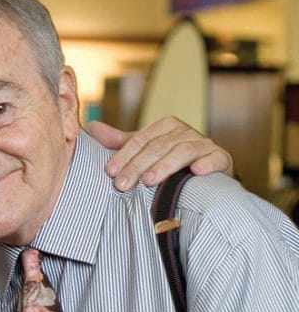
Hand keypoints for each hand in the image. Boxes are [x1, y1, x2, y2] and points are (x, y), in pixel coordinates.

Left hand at [88, 116, 233, 190]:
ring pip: (182, 151)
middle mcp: (185, 132)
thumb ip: (119, 141)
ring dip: (165, 166)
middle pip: (158, 147)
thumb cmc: (168, 161)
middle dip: (137, 166)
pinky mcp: (221, 157)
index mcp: (165, 126)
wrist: (204, 173)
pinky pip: (215, 158)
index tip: (109, 172)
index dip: (123, 155)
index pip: (140, 139)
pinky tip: (196, 172)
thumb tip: (91, 127)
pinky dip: (206, 163)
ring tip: (149, 181)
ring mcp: (204, 144)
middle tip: (122, 184)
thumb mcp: (144, 150)